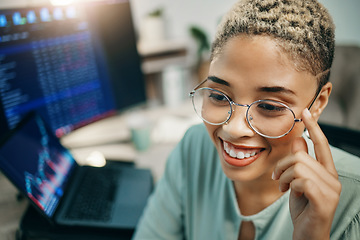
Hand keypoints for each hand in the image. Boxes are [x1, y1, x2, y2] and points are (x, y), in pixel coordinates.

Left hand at [272, 108, 341, 239]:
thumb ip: (300, 162)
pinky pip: (301, 181)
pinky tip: (289, 194)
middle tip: (278, 179)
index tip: (305, 111)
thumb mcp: (298, 182)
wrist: (307, 234)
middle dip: (282, 166)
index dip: (314, 127)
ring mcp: (330, 190)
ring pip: (298, 167)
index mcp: (327, 172)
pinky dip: (289, 185)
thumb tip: (299, 139)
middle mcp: (333, 178)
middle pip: (301, 156)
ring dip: (283, 177)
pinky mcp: (324, 201)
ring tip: (283, 188)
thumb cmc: (303, 208)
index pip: (322, 144)